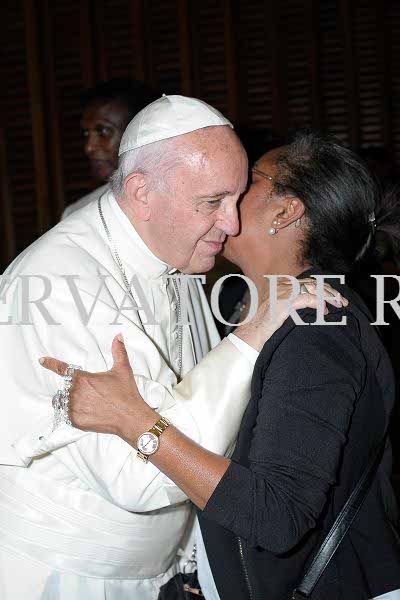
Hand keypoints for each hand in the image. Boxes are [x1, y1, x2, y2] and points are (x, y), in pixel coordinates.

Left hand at [39, 335, 154, 439]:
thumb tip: (118, 337)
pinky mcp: (76, 421)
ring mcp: (74, 408)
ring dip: (69, 401)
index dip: (51, 363)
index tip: (43, 360)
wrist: (130, 418)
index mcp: (83, 378)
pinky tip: (87, 413)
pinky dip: (73, 413)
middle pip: (65, 388)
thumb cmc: (126, 394)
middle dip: (74, 389)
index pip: (62, 368)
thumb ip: (118, 351)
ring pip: (62, 401)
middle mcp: (75, 392)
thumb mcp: (122, 369)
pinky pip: (66, 415)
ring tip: (86, 404)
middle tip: (91, 394)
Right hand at [235, 277, 347, 350]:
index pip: (308, 281)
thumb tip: (314, 304)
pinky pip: (307, 298)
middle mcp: (282, 285)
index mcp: (281, 285)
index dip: (325, 288)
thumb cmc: (265, 326)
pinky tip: (325, 311)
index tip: (336, 298)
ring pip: (312, 289)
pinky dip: (318, 304)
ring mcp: (282, 293)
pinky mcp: (283, 303)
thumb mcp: (280, 310)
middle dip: (330, 291)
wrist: (250, 335)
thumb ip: (293, 303)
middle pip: (313, 283)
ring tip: (338, 304)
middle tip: (343, 301)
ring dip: (328, 296)